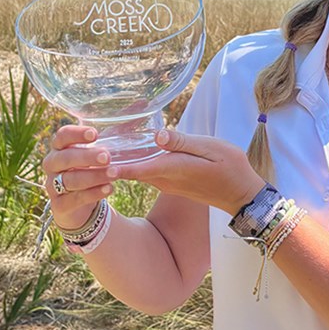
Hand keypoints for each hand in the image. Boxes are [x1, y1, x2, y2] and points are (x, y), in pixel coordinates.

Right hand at [41, 124, 115, 228]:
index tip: (95, 134)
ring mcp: (52, 185)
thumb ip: (104, 145)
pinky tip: (109, 189)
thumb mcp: (92, 158)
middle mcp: (52, 165)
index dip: (76, 134)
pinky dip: (93, 193)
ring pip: (70, 180)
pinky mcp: (59, 205)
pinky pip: (75, 199)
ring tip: (114, 174)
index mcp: (59, 148)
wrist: (76, 206)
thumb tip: (132, 126)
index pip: (62, 136)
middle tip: (107, 157)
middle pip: (64, 158)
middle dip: (86, 157)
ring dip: (94, 176)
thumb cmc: (86, 173)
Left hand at [108, 127, 266, 214]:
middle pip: (132, 170)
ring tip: (98, 147)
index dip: (116, 164)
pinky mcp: (170, 183)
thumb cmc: (230, 167)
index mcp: (174, 168)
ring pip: (137, 171)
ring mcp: (167, 183)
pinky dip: (132, 163)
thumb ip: (183, 142)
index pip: (138, 167)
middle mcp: (166, 179)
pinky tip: (124, 152)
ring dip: (119, 162)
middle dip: (110, 160)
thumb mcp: (212, 149)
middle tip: (87, 148)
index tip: (95, 160)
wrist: (241, 194)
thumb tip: (157, 135)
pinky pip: (145, 172)